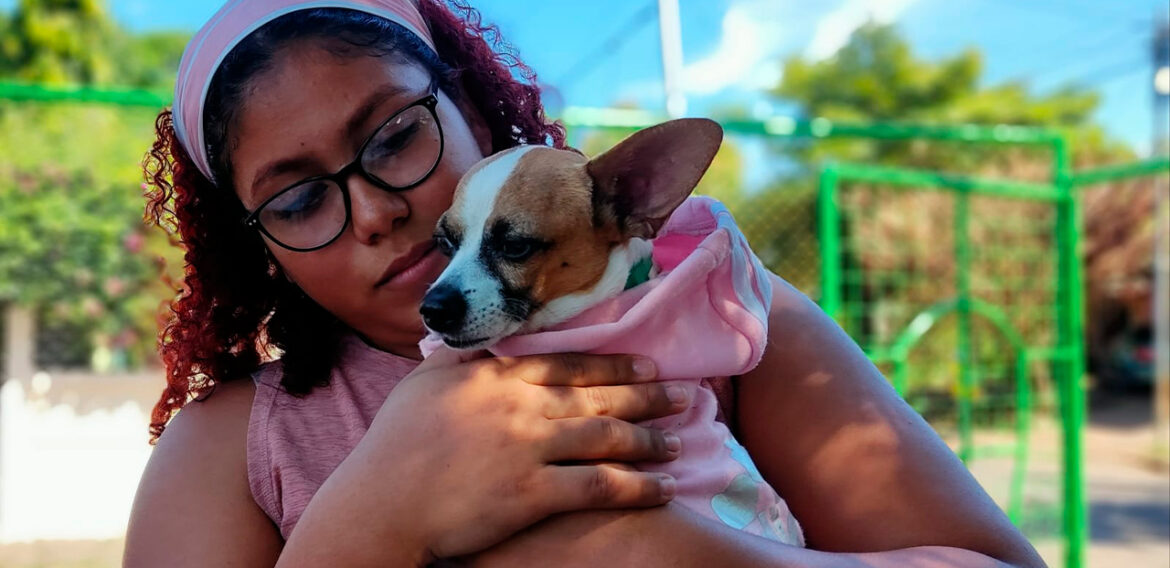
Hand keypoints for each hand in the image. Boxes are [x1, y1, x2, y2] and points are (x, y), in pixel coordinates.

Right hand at [282, 347, 690, 566]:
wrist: (379, 502)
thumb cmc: (393, 445)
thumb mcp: (424, 383)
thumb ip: (463, 358)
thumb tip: (490, 341)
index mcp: (496, 377)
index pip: (568, 364)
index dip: (613, 365)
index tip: (647, 364)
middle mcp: (520, 406)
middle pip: (597, 397)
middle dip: (647, 396)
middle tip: (685, 394)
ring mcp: (528, 449)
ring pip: (605, 438)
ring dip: (649, 439)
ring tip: (677, 441)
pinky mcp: (532, 494)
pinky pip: (597, 487)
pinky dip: (636, 486)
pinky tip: (662, 487)